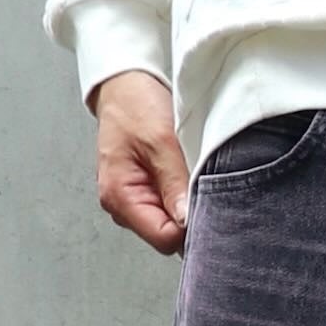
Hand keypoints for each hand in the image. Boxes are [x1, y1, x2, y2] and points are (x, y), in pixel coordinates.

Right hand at [92, 70, 187, 251]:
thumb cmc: (135, 106)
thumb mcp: (161, 141)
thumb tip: (188, 222)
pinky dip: (182, 191)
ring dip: (185, 200)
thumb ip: (174, 184)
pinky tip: (185, 170)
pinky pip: (170, 204)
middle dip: (188, 214)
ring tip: (188, 169)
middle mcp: (123, 205)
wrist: (126, 86)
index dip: (189, 227)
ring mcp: (135, 199)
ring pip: (171, 220)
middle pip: (167, 235)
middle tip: (199, 181)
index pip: (163, 239)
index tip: (206, 202)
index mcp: (119, 197)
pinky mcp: (146, 190)